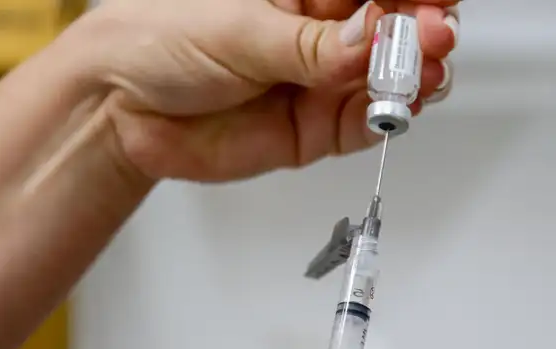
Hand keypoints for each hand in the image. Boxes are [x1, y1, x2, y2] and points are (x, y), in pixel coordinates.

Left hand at [68, 0, 459, 182]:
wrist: (120, 106)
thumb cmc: (163, 39)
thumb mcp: (240, 30)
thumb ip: (310, 46)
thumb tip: (369, 40)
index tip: (435, 1)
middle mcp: (323, 32)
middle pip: (396, 27)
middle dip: (424, 29)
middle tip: (434, 35)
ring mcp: (323, 81)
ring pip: (393, 76)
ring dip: (418, 74)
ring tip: (423, 73)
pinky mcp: (317, 129)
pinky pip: (368, 123)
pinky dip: (390, 117)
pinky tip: (400, 105)